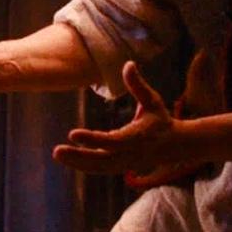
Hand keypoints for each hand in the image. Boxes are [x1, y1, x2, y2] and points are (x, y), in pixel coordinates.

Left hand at [52, 61, 190, 177]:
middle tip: (56, 151)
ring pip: (98, 168)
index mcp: (137, 138)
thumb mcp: (153, 101)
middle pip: (101, 160)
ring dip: (77, 163)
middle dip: (78, 157)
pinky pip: (99, 168)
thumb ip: (138, 85)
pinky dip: (83, 165)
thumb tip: (128, 63)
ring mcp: (125, 164)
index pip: (111, 142)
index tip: (72, 134)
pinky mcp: (120, 167)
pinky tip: (67, 158)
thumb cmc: (161, 120)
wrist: (175, 146)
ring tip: (57, 154)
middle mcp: (130, 154)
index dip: (93, 140)